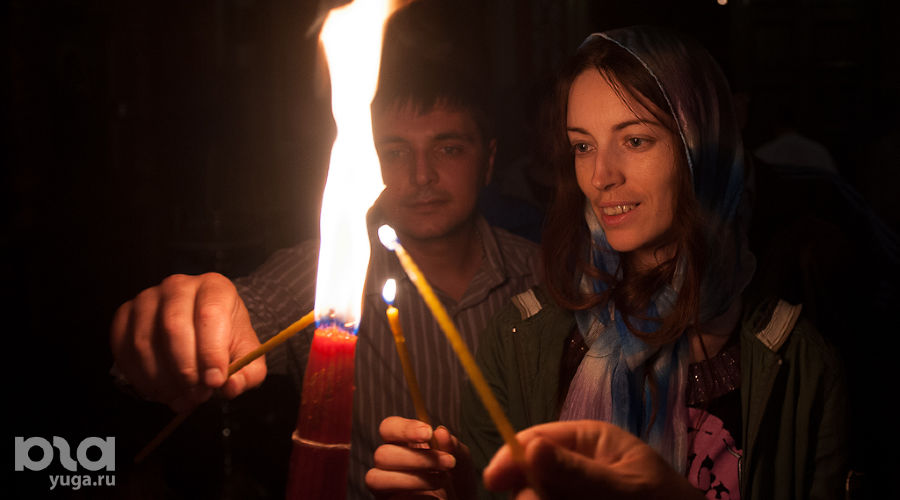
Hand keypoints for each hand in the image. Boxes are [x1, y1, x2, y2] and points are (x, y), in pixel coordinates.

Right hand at [110, 273, 265, 411]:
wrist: (202, 331)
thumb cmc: (225, 340)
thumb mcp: (246, 356)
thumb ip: (248, 374)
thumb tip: (231, 387)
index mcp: (215, 287)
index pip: (209, 314)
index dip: (211, 352)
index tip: (215, 381)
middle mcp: (179, 286)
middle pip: (174, 327)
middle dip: (185, 370)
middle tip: (197, 395)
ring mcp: (147, 298)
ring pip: (145, 342)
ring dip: (162, 379)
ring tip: (181, 397)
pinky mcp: (125, 315)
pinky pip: (124, 349)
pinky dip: (140, 378)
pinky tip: (159, 390)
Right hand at [365, 416, 474, 498]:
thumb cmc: (457, 481)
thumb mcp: (461, 460)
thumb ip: (452, 445)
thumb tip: (440, 432)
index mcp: (402, 444)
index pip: (388, 428)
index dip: (404, 428)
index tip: (428, 432)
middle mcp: (389, 465)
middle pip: (382, 454)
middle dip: (417, 458)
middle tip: (448, 462)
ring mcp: (386, 488)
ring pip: (377, 478)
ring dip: (414, 479)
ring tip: (442, 481)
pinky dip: (418, 498)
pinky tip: (434, 498)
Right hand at [484, 420, 703, 499]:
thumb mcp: (626, 487)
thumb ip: (579, 473)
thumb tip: (530, 448)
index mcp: (586, 440)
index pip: (535, 439)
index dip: (510, 458)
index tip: (493, 481)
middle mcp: (573, 464)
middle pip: (530, 475)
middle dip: (532, 491)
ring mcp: (572, 489)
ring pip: (538, 494)